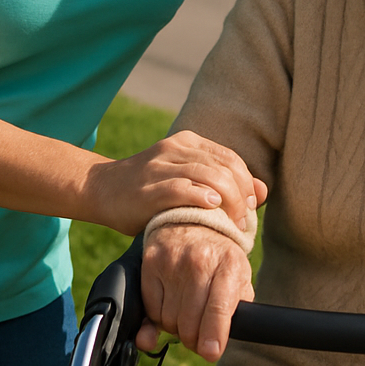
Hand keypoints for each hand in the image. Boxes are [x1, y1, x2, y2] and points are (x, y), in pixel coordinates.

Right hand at [81, 130, 265, 235]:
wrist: (102, 190)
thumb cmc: (149, 191)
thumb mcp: (186, 179)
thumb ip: (222, 182)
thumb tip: (263, 191)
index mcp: (188, 143)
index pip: (231, 158)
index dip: (246, 181)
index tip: (250, 206)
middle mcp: (175, 148)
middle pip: (223, 166)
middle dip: (241, 194)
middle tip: (244, 218)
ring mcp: (160, 166)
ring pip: (207, 175)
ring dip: (228, 201)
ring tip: (233, 222)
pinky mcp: (148, 188)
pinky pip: (181, 189)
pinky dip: (201, 198)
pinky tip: (211, 208)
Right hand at [136, 223, 253, 360]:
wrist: (193, 220)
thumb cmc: (220, 256)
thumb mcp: (239, 275)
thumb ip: (236, 309)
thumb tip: (213, 344)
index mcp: (228, 264)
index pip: (219, 308)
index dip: (214, 335)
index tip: (211, 352)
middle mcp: (199, 261)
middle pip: (190, 321)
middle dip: (194, 338)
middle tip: (198, 335)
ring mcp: (173, 261)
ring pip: (168, 319)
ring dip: (176, 327)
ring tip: (186, 313)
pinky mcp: (151, 262)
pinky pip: (151, 309)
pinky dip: (159, 315)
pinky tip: (171, 303)